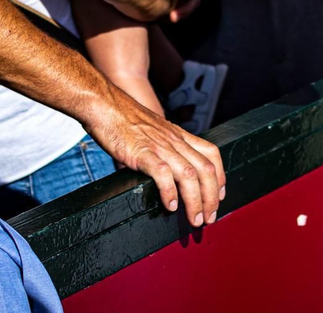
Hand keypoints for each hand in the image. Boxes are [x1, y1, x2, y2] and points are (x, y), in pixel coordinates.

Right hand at [81, 82, 225, 227]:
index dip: (220, 176)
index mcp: (177, 134)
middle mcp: (173, 140)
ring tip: (194, 219)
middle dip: (211, 197)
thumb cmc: (121, 116)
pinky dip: (170, 192)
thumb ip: (160, 147)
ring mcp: (159, 146)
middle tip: (209, 217)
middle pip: (206, 169)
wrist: (103, 103)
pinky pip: (163, 173)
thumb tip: (160, 171)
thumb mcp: (151, 129)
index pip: (211, 153)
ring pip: (189, 175)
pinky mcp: (141, 152)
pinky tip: (170, 206)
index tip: (218, 195)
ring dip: (196, 201)